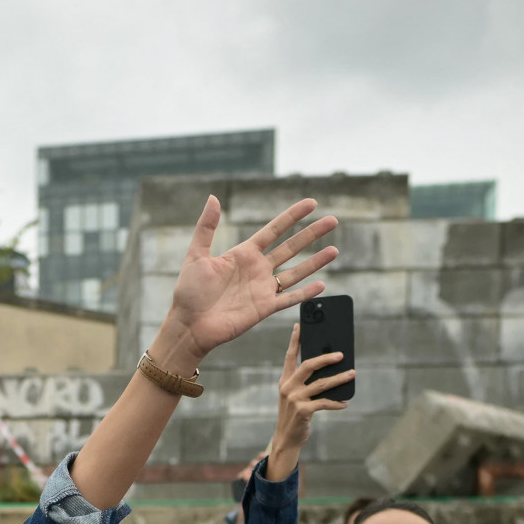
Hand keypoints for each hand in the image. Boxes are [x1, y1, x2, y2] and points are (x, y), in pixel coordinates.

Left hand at [146, 197, 339, 373]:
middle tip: (333, 220)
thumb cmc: (188, 292)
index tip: (311, 203)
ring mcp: (262, 289)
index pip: (274, 230)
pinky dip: (305, 293)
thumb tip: (213, 197)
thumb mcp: (196, 255)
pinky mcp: (264, 308)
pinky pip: (289, 299)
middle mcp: (257, 269)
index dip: (292, 217)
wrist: (189, 325)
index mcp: (243, 254)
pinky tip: (322, 285)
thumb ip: (207, 227)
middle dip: (312, 234)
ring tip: (335, 250)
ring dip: (315, 262)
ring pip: (296, 272)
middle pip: (291, 247)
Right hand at [262, 326, 353, 479]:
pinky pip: (324, 403)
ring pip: (321, 384)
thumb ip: (307, 382)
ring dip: (339, 379)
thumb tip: (331, 368)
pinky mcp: (303, 411)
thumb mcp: (295, 396)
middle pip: (308, 366)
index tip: (300, 325)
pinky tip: (345, 402)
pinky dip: (337, 402)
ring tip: (352, 374)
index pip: (290, 356)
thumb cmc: (295, 415)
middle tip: (341, 354)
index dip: (295, 340)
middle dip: (326, 358)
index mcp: (285, 380)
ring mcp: (294, 399)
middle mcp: (288, 387)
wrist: (286, 439)